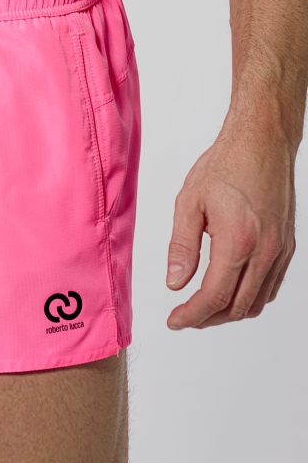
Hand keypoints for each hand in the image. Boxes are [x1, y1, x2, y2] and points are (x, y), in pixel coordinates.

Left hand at [166, 122, 295, 328]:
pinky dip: (251, 297)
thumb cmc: (227, 164)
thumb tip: (175, 282)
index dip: (192, 315)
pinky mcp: (287, 246)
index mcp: (238, 241)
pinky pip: (271, 286)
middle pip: (237, 307)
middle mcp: (265, 251)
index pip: (214, 297)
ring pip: (258, 302)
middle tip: (185, 316)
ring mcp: (280, 250)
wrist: (262, 142)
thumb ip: (182, 246)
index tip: (175, 320)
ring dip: (230, 312)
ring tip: (204, 307)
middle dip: (208, 319)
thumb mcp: (190, 202)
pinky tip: (231, 290)